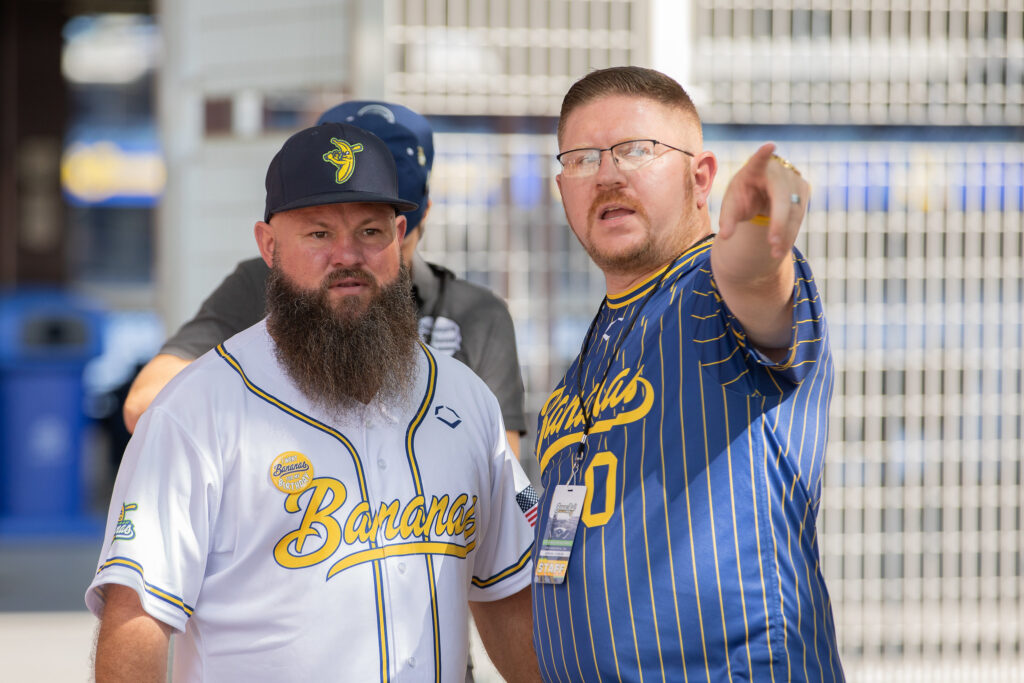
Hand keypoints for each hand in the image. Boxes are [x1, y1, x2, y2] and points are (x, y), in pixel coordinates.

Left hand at [718, 143, 808, 259]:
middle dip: (779, 221)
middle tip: (773, 242)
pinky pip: (798, 218)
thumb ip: (727, 219)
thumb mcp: (732, 204)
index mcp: (755, 169)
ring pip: (794, 212)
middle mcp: (779, 172)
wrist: (762, 190)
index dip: (763, 154)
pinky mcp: (804, 193)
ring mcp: (794, 181)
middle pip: (783, 197)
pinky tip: (781, 249)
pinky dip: (789, 235)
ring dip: (786, 234)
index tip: (769, 146)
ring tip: (775, 253)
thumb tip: (724, 236)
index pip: (759, 160)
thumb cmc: (744, 193)